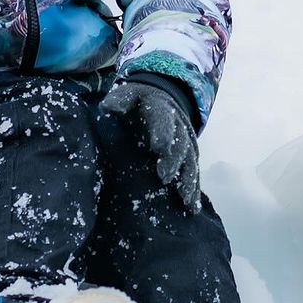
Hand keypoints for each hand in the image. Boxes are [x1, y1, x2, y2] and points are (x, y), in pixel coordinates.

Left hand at [101, 79, 201, 212]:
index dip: (162, 133)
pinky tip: (193, 207)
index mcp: (162, 109)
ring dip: (189, 179)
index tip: (158, 147)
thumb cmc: (138, 102)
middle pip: (179, 144)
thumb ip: (119, 101)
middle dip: (174, 160)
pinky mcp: (189, 154)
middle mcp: (179, 125)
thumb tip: (108, 108)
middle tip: (164, 177)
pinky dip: (194, 189)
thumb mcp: (127, 95)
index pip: (163, 120)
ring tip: (185, 199)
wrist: (162, 98)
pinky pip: (193, 171)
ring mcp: (186, 141)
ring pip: (190, 161)